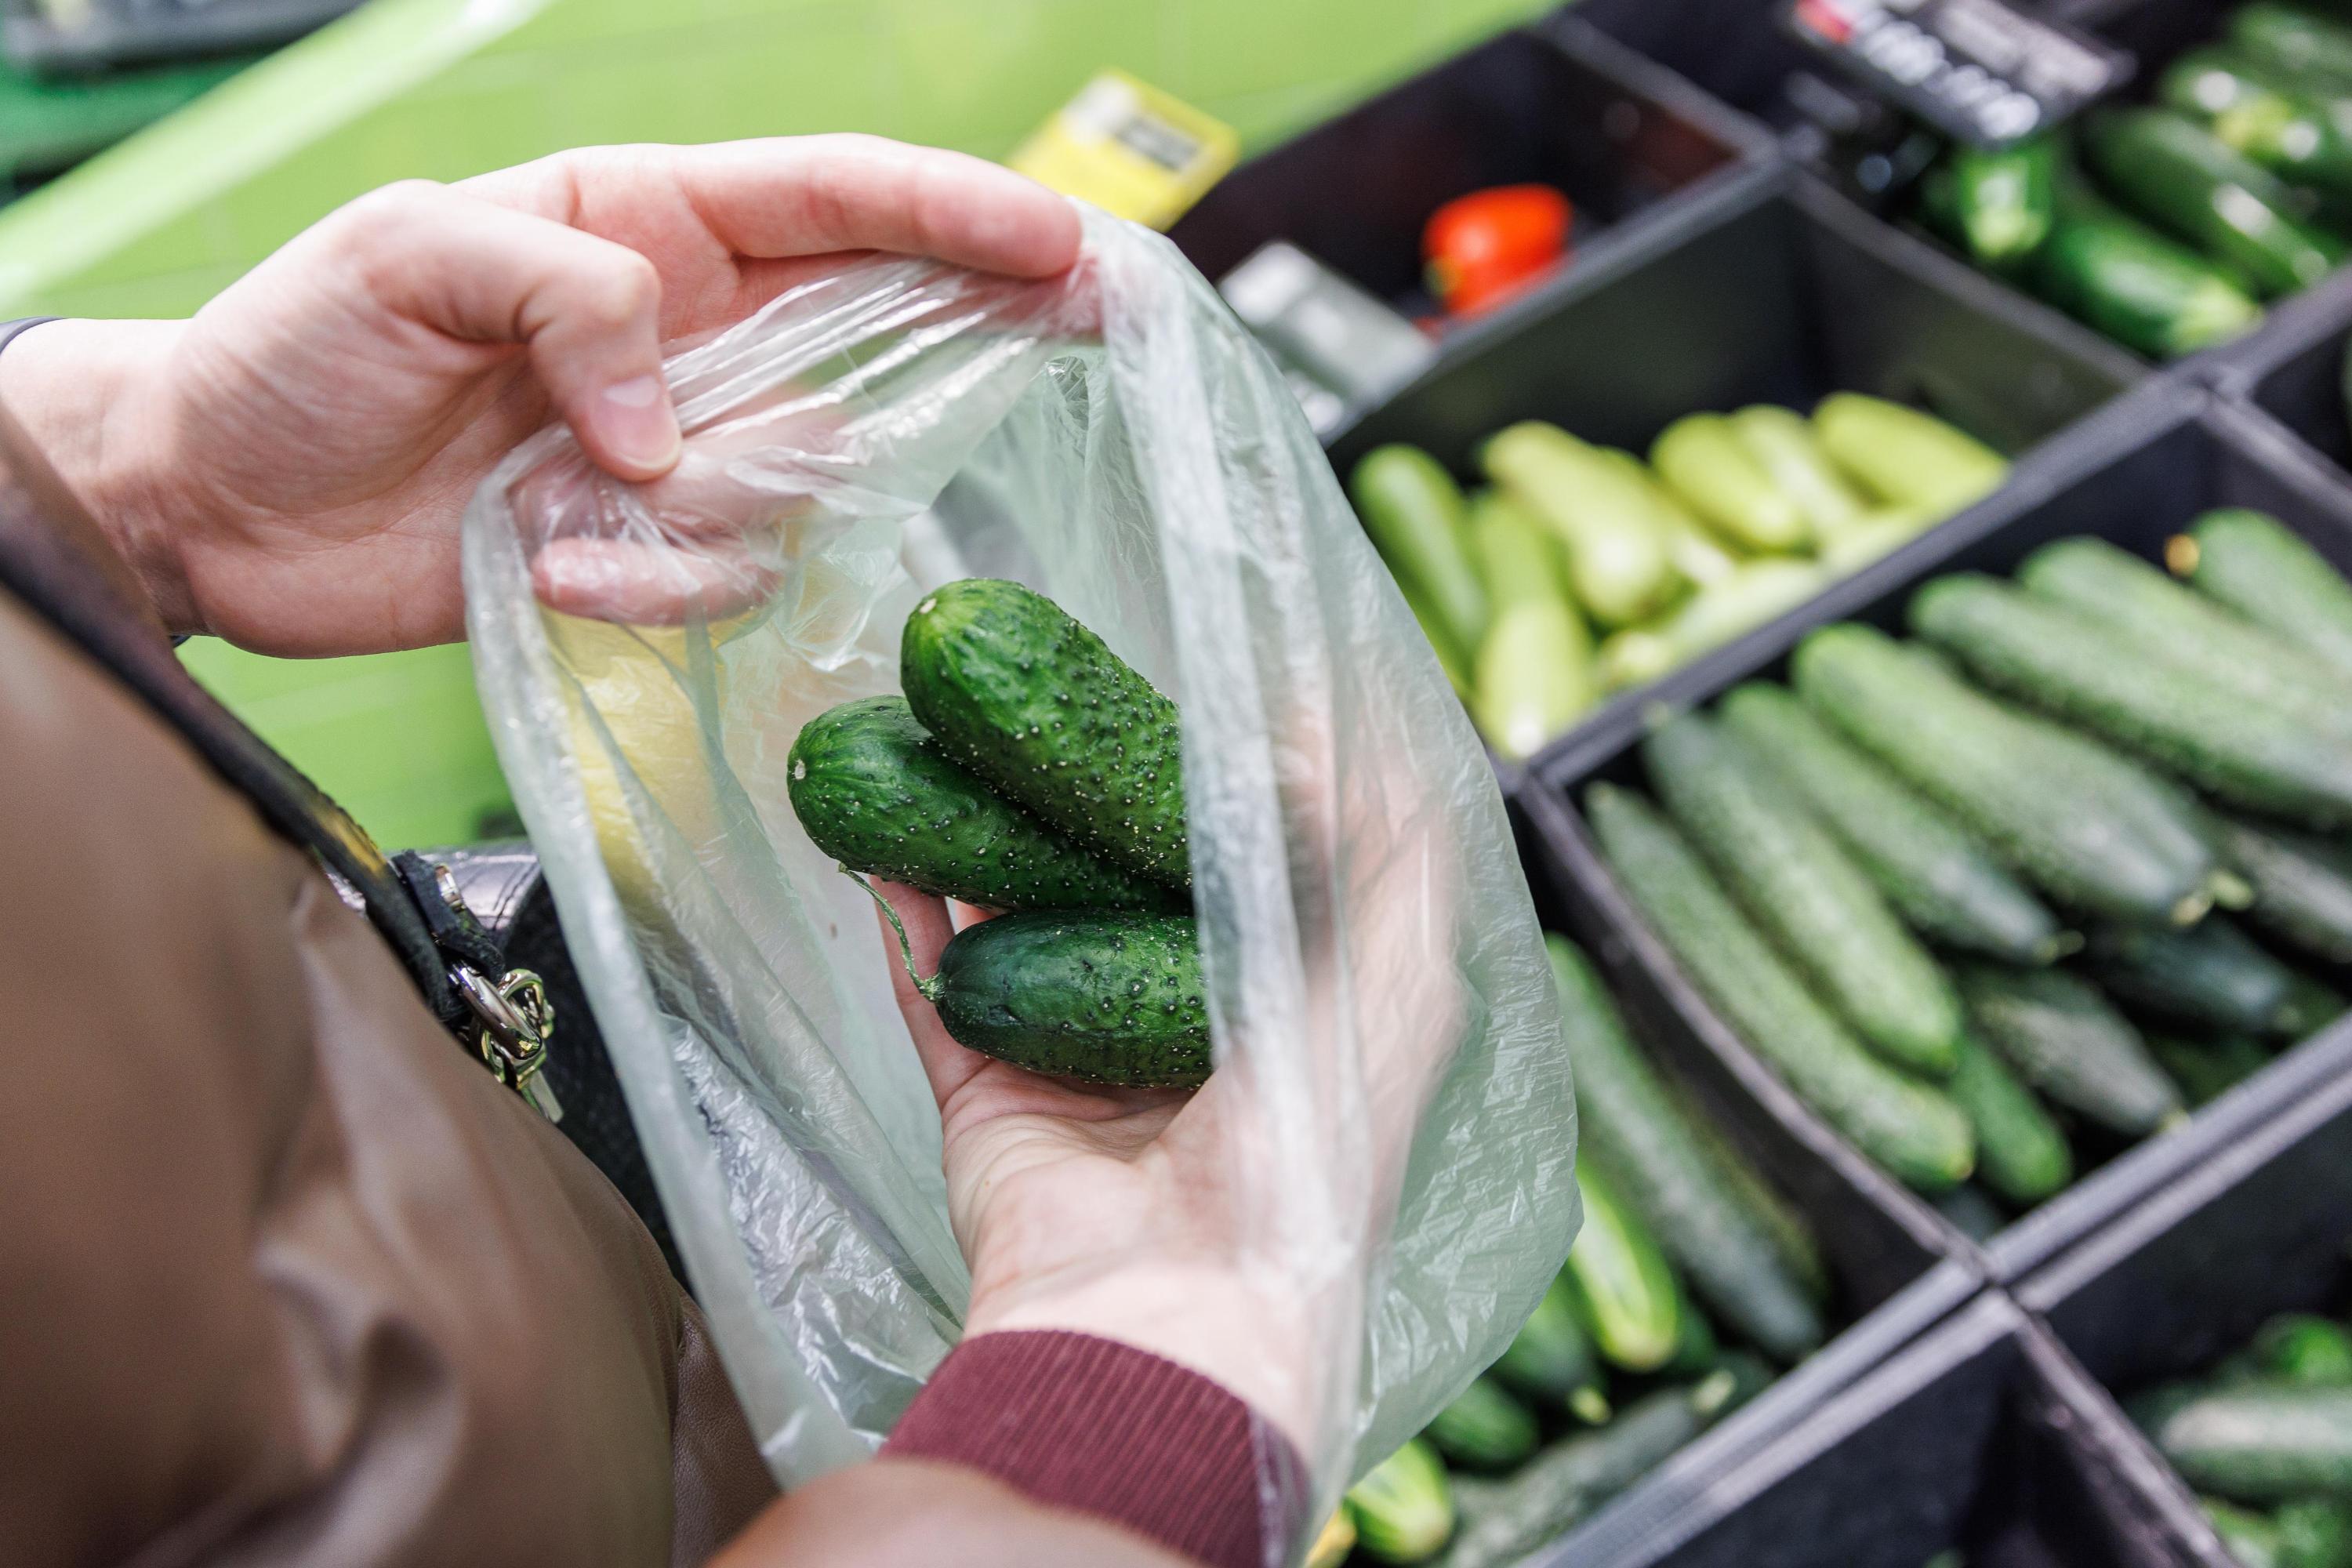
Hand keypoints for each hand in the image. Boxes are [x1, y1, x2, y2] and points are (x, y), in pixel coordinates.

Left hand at [0, 136, 1078, 655]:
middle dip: (965, 328)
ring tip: (577, 510)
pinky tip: (552, 567)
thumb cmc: (291, 350)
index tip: (1060, 241)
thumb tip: (673, 421)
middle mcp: (688, 332)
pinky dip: (653, 584)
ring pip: (802, 475)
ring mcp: (677, 447)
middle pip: (875, 322)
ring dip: (718, 506)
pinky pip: (725, 575)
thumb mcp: (406, 256)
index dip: (957, 214)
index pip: (836, 200)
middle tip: (1066, 327)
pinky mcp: (647, 551)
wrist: (214, 506)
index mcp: (645, 222)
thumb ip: (569, 296)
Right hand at [874, 784, 1466, 1467]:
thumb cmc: (1305, 1163)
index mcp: (1280, 1014)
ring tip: (958, 750)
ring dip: (984, 842)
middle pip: (1118, 887)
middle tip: (1053, 718)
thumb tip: (1337, 742)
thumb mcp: (1394, 999)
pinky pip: (936, 992)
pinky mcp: (987, 1099)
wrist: (1174, 1310)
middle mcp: (1172, 1033)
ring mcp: (1072, 1062)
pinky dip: (909, 921)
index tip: (1188, 704)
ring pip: (1017, 925)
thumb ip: (1398, 871)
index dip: (1215, 793)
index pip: (1243, 876)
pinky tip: (889, 845)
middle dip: (1083, 804)